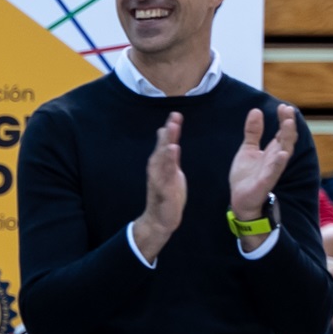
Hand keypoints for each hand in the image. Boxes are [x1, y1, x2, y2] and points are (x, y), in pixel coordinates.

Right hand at [136, 113, 187, 258]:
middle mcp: (156, 169)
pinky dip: (168, 162)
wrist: (160, 219)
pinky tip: (173, 151)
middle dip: (169, 132)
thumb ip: (168, 152)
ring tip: (172, 130)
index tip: (176, 114)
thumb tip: (165, 132)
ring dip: (166, 143)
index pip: (165, 143)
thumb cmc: (166, 194)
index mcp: (159, 164)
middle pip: (163, 147)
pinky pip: (166, 174)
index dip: (170, 129)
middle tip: (174, 117)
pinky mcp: (163, 190)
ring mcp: (158, 179)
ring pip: (162, 159)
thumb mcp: (170, 169)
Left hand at [226, 105, 298, 221]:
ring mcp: (272, 170)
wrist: (239, 199)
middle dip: (288, 125)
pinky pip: (274, 172)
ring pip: (284, 153)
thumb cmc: (247, 176)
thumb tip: (256, 111)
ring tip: (288, 124)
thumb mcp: (248, 149)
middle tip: (288, 110)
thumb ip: (253, 132)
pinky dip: (278, 163)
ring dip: (287, 139)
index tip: (283, 106)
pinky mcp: (265, 182)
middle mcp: (275, 159)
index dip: (284, 119)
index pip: (282, 132)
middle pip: (286, 139)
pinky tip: (282, 154)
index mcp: (272, 151)